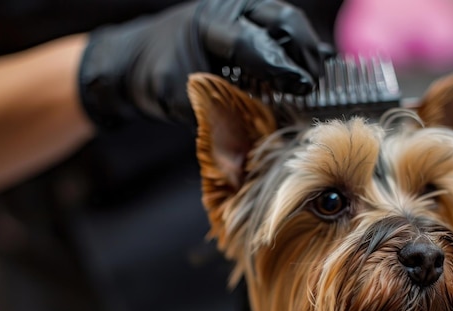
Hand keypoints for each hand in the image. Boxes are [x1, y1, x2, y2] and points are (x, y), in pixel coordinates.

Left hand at [78, 0, 330, 127]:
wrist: (136, 58)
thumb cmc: (153, 76)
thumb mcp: (174, 100)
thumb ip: (210, 118)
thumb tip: (244, 154)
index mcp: (210, 24)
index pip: (255, 44)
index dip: (282, 68)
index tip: (305, 87)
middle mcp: (229, 9)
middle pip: (282, 20)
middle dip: (303, 51)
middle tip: (315, 83)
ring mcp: (239, 11)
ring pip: (285, 20)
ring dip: (304, 47)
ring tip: (316, 77)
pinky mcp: (246, 20)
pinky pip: (279, 27)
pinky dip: (295, 47)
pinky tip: (308, 68)